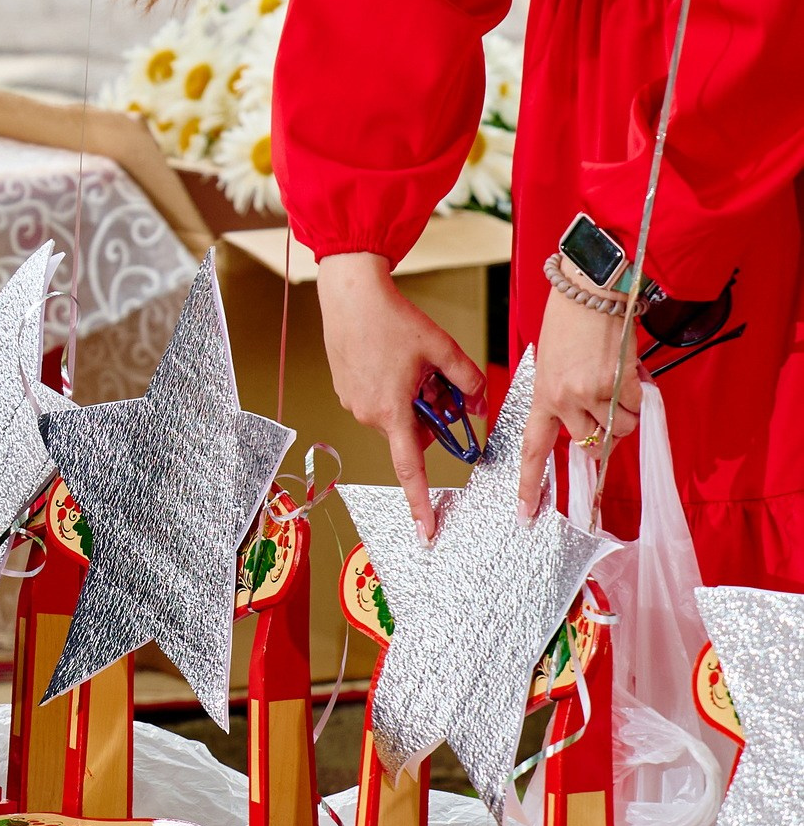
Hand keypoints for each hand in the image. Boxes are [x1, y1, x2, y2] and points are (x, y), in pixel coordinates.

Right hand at [316, 251, 487, 540]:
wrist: (350, 296)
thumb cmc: (391, 320)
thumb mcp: (441, 348)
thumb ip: (466, 380)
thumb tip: (477, 403)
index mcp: (393, 411)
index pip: (411, 469)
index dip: (421, 502)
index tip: (427, 529)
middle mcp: (369, 415)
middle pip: (412, 434)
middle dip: (431, 416)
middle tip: (438, 382)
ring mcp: (354, 404)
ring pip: (397, 418)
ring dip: (412, 401)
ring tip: (412, 364)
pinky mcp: (346, 392)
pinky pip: (380, 403)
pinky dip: (394, 390)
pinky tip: (393, 359)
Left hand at [517, 281, 641, 515]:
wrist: (588, 291)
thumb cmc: (569, 324)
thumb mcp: (552, 364)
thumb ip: (565, 398)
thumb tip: (594, 427)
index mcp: (542, 396)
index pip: (533, 449)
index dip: (530, 484)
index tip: (527, 514)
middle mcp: (563, 399)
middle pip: (590, 444)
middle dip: (605, 434)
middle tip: (607, 408)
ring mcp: (591, 393)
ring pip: (619, 429)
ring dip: (626, 412)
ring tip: (615, 381)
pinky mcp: (618, 383)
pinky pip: (637, 408)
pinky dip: (639, 394)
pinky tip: (627, 370)